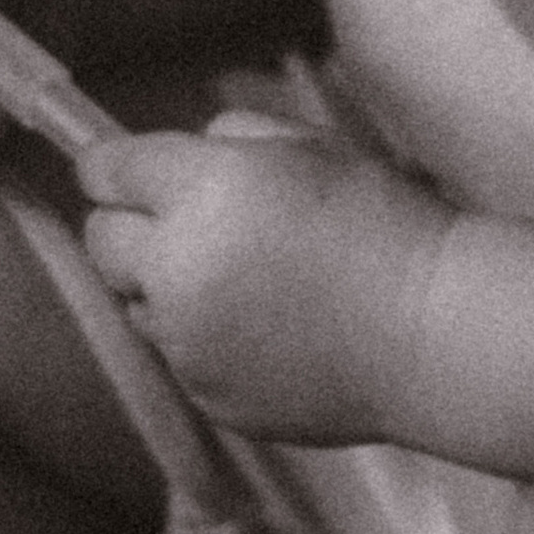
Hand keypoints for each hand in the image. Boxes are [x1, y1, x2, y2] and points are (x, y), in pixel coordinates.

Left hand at [75, 124, 452, 444]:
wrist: (432, 331)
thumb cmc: (383, 223)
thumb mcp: (310, 146)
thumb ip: (231, 139)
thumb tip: (188, 158)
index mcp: (203, 191)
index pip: (105, 171)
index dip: (112, 165)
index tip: (122, 168)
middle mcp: (177, 268)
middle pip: (102, 241)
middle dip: (129, 224)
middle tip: (183, 221)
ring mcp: (187, 341)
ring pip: (137, 302)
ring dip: (166, 285)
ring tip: (244, 281)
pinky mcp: (206, 394)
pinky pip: (180, 354)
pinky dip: (204, 338)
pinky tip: (268, 328)